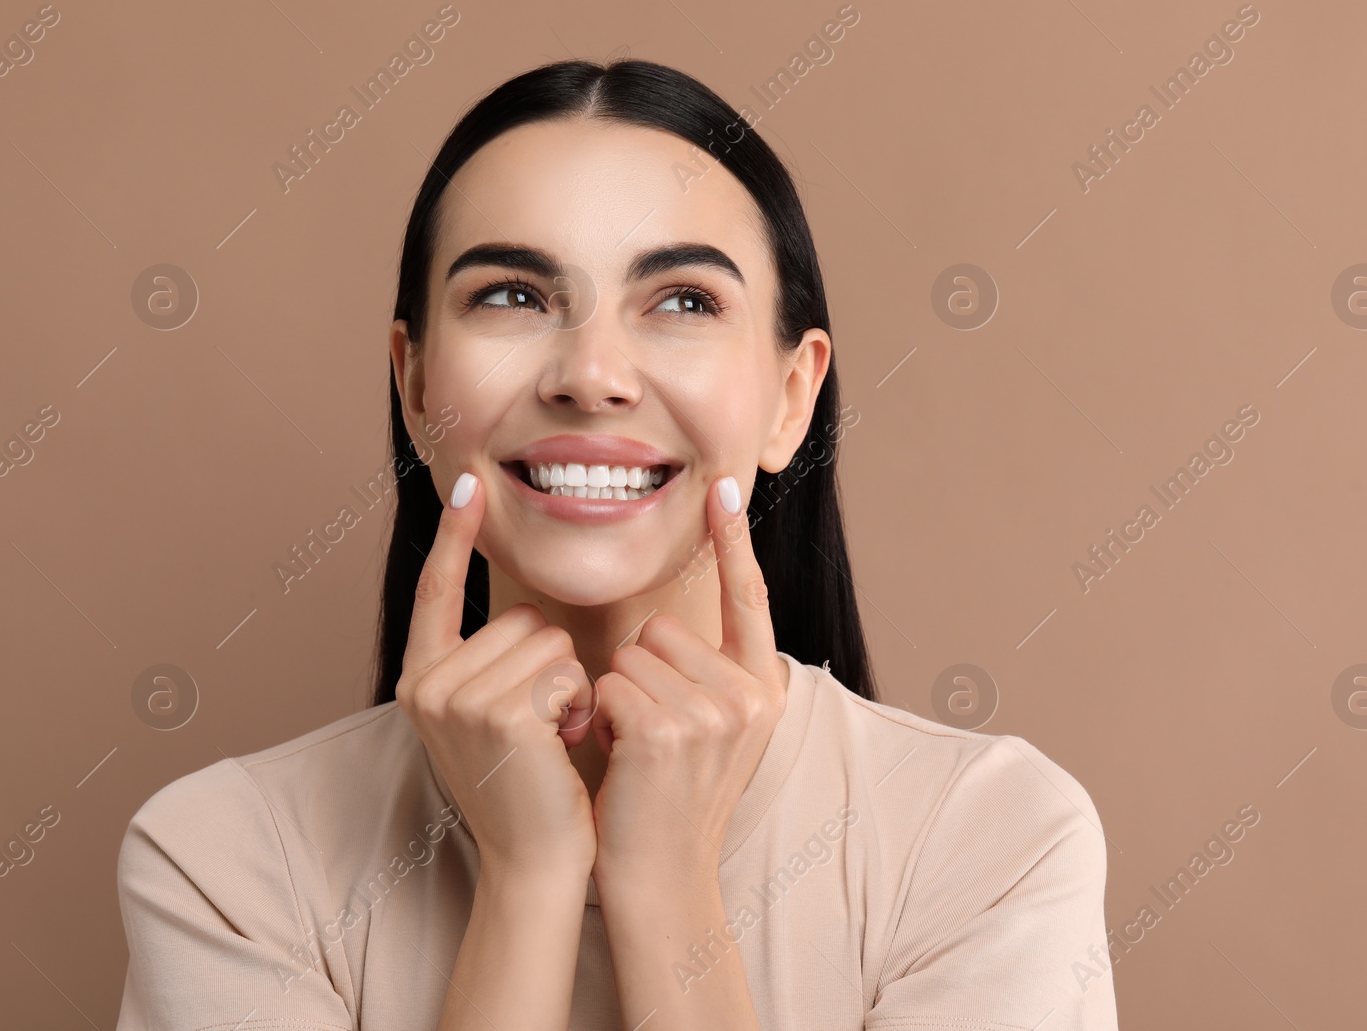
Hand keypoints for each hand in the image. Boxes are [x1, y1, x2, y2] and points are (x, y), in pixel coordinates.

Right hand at [396, 472, 597, 877]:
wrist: (535, 863)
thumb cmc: (530, 789)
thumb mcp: (494, 717)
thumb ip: (493, 666)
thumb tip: (528, 616)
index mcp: (421, 679)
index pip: (436, 591)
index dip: (453, 537)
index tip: (467, 482)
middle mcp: (426, 683)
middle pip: (522, 617)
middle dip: (552, 665)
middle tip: (544, 727)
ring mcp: (457, 698)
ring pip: (549, 640)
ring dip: (570, 687)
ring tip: (553, 739)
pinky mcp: (500, 713)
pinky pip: (564, 669)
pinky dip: (578, 704)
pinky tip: (562, 745)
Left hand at [588, 475, 788, 883]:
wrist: (662, 880)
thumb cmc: (669, 802)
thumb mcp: (713, 734)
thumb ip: (708, 677)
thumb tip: (670, 623)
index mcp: (766, 688)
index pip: (750, 598)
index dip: (735, 541)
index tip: (726, 486)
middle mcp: (751, 694)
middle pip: (663, 627)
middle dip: (638, 671)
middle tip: (648, 733)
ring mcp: (715, 712)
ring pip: (631, 654)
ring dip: (616, 696)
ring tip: (635, 750)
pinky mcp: (669, 730)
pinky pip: (610, 684)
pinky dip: (600, 717)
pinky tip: (620, 759)